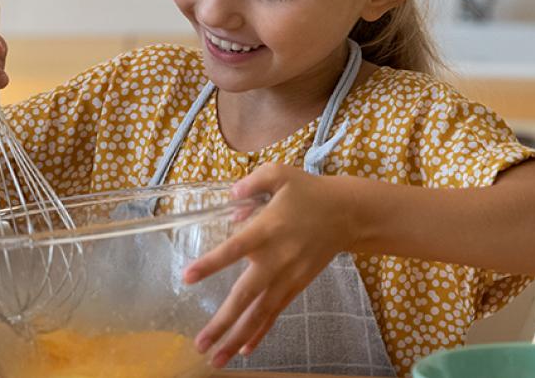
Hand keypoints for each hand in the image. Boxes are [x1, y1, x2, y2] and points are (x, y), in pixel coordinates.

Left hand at [183, 164, 358, 366]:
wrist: (346, 215)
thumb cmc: (307, 192)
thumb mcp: (279, 174)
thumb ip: (251, 181)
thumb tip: (230, 198)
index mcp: (267, 229)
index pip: (234, 249)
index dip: (212, 263)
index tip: (187, 277)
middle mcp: (276, 259)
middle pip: (245, 296)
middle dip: (222, 323)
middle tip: (200, 344)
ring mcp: (287, 277)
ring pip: (259, 314)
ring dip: (236, 338)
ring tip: (216, 360)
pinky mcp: (296, 286)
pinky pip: (274, 314)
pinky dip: (259, 333)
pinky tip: (243, 350)